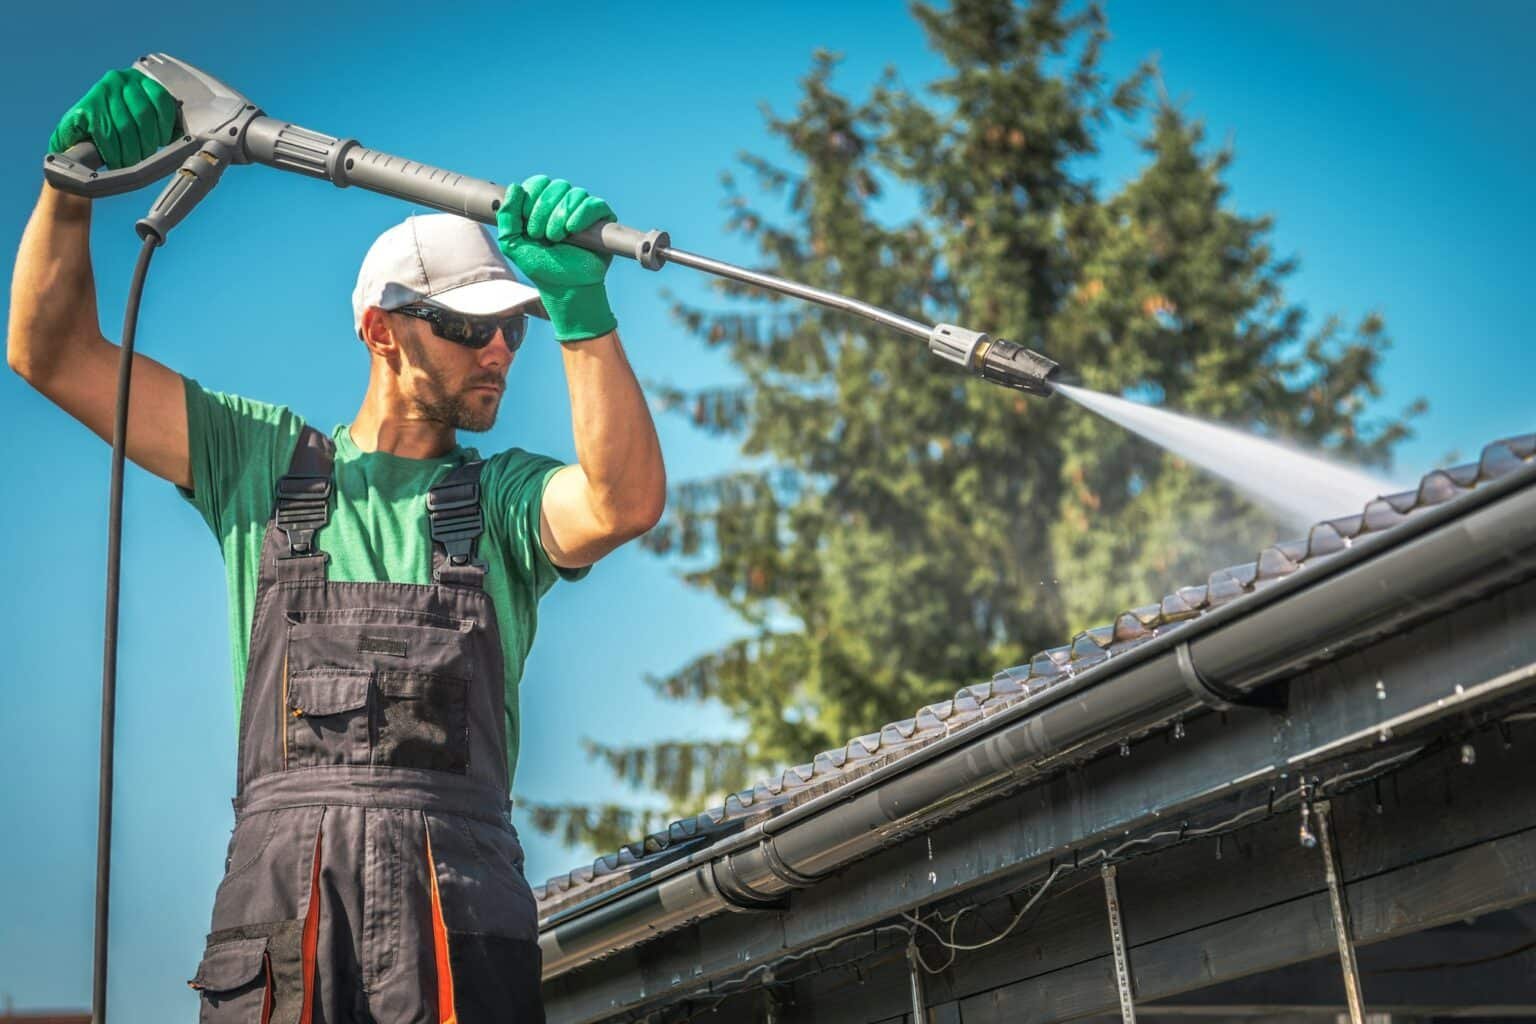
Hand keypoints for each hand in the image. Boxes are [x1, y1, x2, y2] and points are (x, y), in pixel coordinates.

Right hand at [49, 68, 176, 170]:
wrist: (76, 138)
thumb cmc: (115, 130)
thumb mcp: (142, 120)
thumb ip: (161, 122)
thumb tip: (184, 136)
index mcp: (139, 80)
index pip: (162, 100)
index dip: (166, 126)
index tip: (163, 142)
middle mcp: (120, 80)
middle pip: (144, 116)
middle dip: (147, 143)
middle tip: (144, 157)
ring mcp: (101, 91)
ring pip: (126, 127)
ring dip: (130, 150)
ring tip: (129, 161)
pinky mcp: (84, 108)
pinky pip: (106, 135)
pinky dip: (113, 152)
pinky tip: (114, 159)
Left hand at [497, 174, 617, 341]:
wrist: (565, 287)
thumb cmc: (541, 266)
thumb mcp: (512, 243)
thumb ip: (507, 216)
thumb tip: (515, 187)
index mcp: (543, 204)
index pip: (538, 183)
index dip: (531, 199)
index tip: (529, 227)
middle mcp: (564, 203)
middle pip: (556, 186)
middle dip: (544, 211)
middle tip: (542, 236)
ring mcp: (584, 210)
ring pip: (575, 194)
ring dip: (561, 216)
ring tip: (557, 239)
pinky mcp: (603, 220)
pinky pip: (594, 204)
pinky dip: (581, 215)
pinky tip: (572, 230)